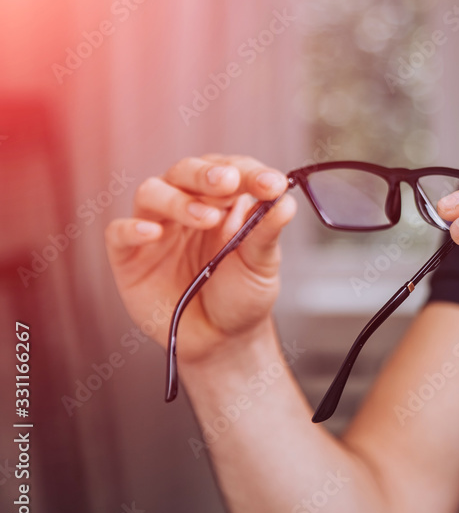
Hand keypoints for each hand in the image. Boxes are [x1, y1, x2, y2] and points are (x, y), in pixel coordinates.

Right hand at [105, 155, 295, 363]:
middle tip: (229, 182)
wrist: (220, 341)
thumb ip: (267, 232)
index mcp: (223, 202)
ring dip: (178, 200)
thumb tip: (285, 201)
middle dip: (208, 174)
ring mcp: (157, 228)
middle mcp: (187, 206)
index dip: (249, 173)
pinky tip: (152, 233)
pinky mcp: (129, 256)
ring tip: (207, 219)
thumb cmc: (241, 296)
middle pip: (186, 172)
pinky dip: (133, 228)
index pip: (231, 171)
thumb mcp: (262, 265)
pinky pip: (120, 232)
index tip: (271, 184)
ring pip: (152, 192)